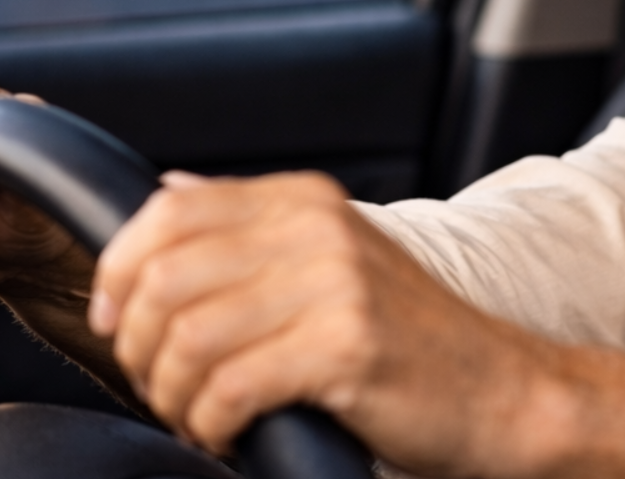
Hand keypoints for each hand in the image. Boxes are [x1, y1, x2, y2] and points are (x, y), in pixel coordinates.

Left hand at [95, 172, 624, 478]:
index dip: (119, 269)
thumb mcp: (333, 260)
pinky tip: (230, 435)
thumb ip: (251, 225)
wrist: (506, 392)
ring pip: (188, 338)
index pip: (169, 210)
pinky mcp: (346, 345)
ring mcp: (336, 284)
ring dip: (173, 395)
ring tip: (198, 417)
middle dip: (141, 348)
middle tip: (163, 388)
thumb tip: (167, 188)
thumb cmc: (413, 341)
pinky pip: (230, 387)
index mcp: (307, 201)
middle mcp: (318, 228)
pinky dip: (211, 424)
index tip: (118, 321)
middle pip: (165, 277)